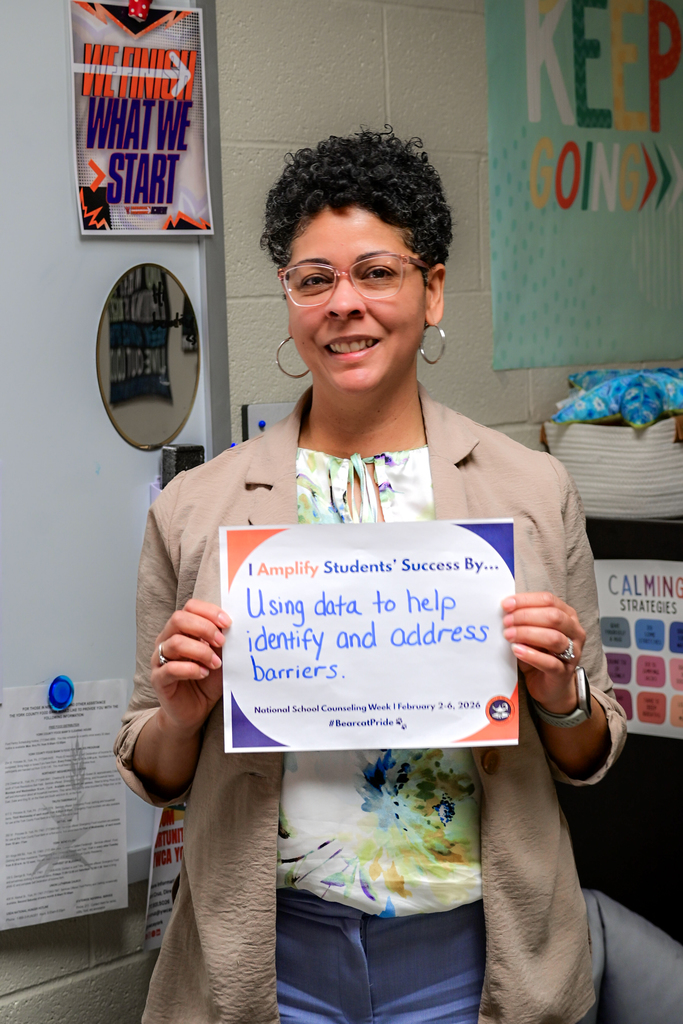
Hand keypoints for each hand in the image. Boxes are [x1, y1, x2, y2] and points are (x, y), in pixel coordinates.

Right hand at [151, 599, 230, 737]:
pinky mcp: (158, 679)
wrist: (194, 711)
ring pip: (175, 643)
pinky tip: (204, 674)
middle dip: (204, 628)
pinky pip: (170, 668)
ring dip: (201, 651)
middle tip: (222, 642)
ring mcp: (160, 659)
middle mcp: (167, 640)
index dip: (209, 612)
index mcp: (181, 630)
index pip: (190, 607)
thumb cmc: (206, 681)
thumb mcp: (220, 657)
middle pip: (178, 619)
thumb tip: (232, 626)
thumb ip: (222, 641)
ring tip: (216, 663)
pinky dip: (191, 669)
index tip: (227, 623)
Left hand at [501, 592, 585, 714]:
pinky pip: (550, 662)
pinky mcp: (564, 672)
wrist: (550, 685)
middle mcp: (574, 632)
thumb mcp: (532, 632)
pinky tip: (517, 650)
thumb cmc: (540, 654)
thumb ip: (524, 619)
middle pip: (554, 617)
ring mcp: (573, 652)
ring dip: (527, 634)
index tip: (506, 605)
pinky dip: (531, 655)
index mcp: (567, 616)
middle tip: (506, 621)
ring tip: (509, 635)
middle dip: (526, 617)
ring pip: (554, 638)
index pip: (548, 600)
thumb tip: (505, 609)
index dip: (526, 601)